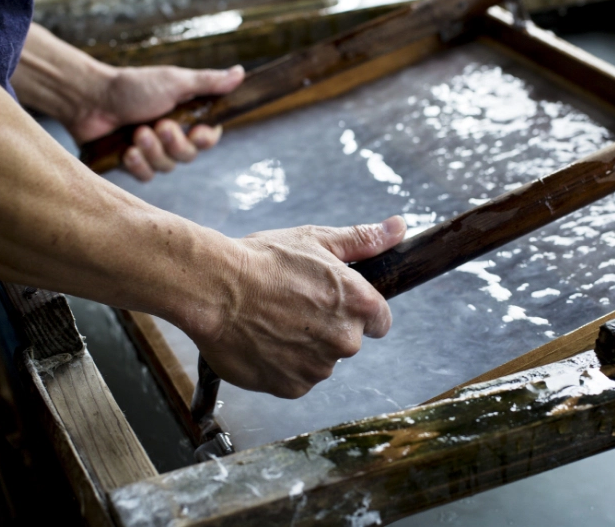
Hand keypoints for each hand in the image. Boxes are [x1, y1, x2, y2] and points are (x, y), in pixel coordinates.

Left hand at [68, 65, 244, 180]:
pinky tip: (126, 151)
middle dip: (174, 143)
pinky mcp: (133, 164)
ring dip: (152, 151)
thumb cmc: (131, 86)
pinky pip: (146, 176)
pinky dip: (138, 165)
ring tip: (136, 133)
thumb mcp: (174, 82)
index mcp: (185, 117)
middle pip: (189, 156)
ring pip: (167, 167)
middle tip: (159, 126)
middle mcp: (171, 136)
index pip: (209, 138)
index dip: (206, 139)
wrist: (89, 99)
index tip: (197, 132)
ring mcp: (152, 151)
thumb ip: (208, 82)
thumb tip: (241, 72)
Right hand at [188, 216, 406, 398]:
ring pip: (319, 360)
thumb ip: (363, 240)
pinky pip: (295, 378)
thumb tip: (398, 227)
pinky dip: (281, 365)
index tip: (333, 303)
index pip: (380, 321)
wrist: (215, 288)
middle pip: (347, 341)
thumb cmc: (264, 260)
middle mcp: (347, 341)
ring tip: (272, 321)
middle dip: (326, 327)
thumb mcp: (317, 240)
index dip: (357, 311)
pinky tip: (262, 341)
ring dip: (302, 347)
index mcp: (360, 304)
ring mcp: (319, 368)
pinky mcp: (292, 387)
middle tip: (292, 305)